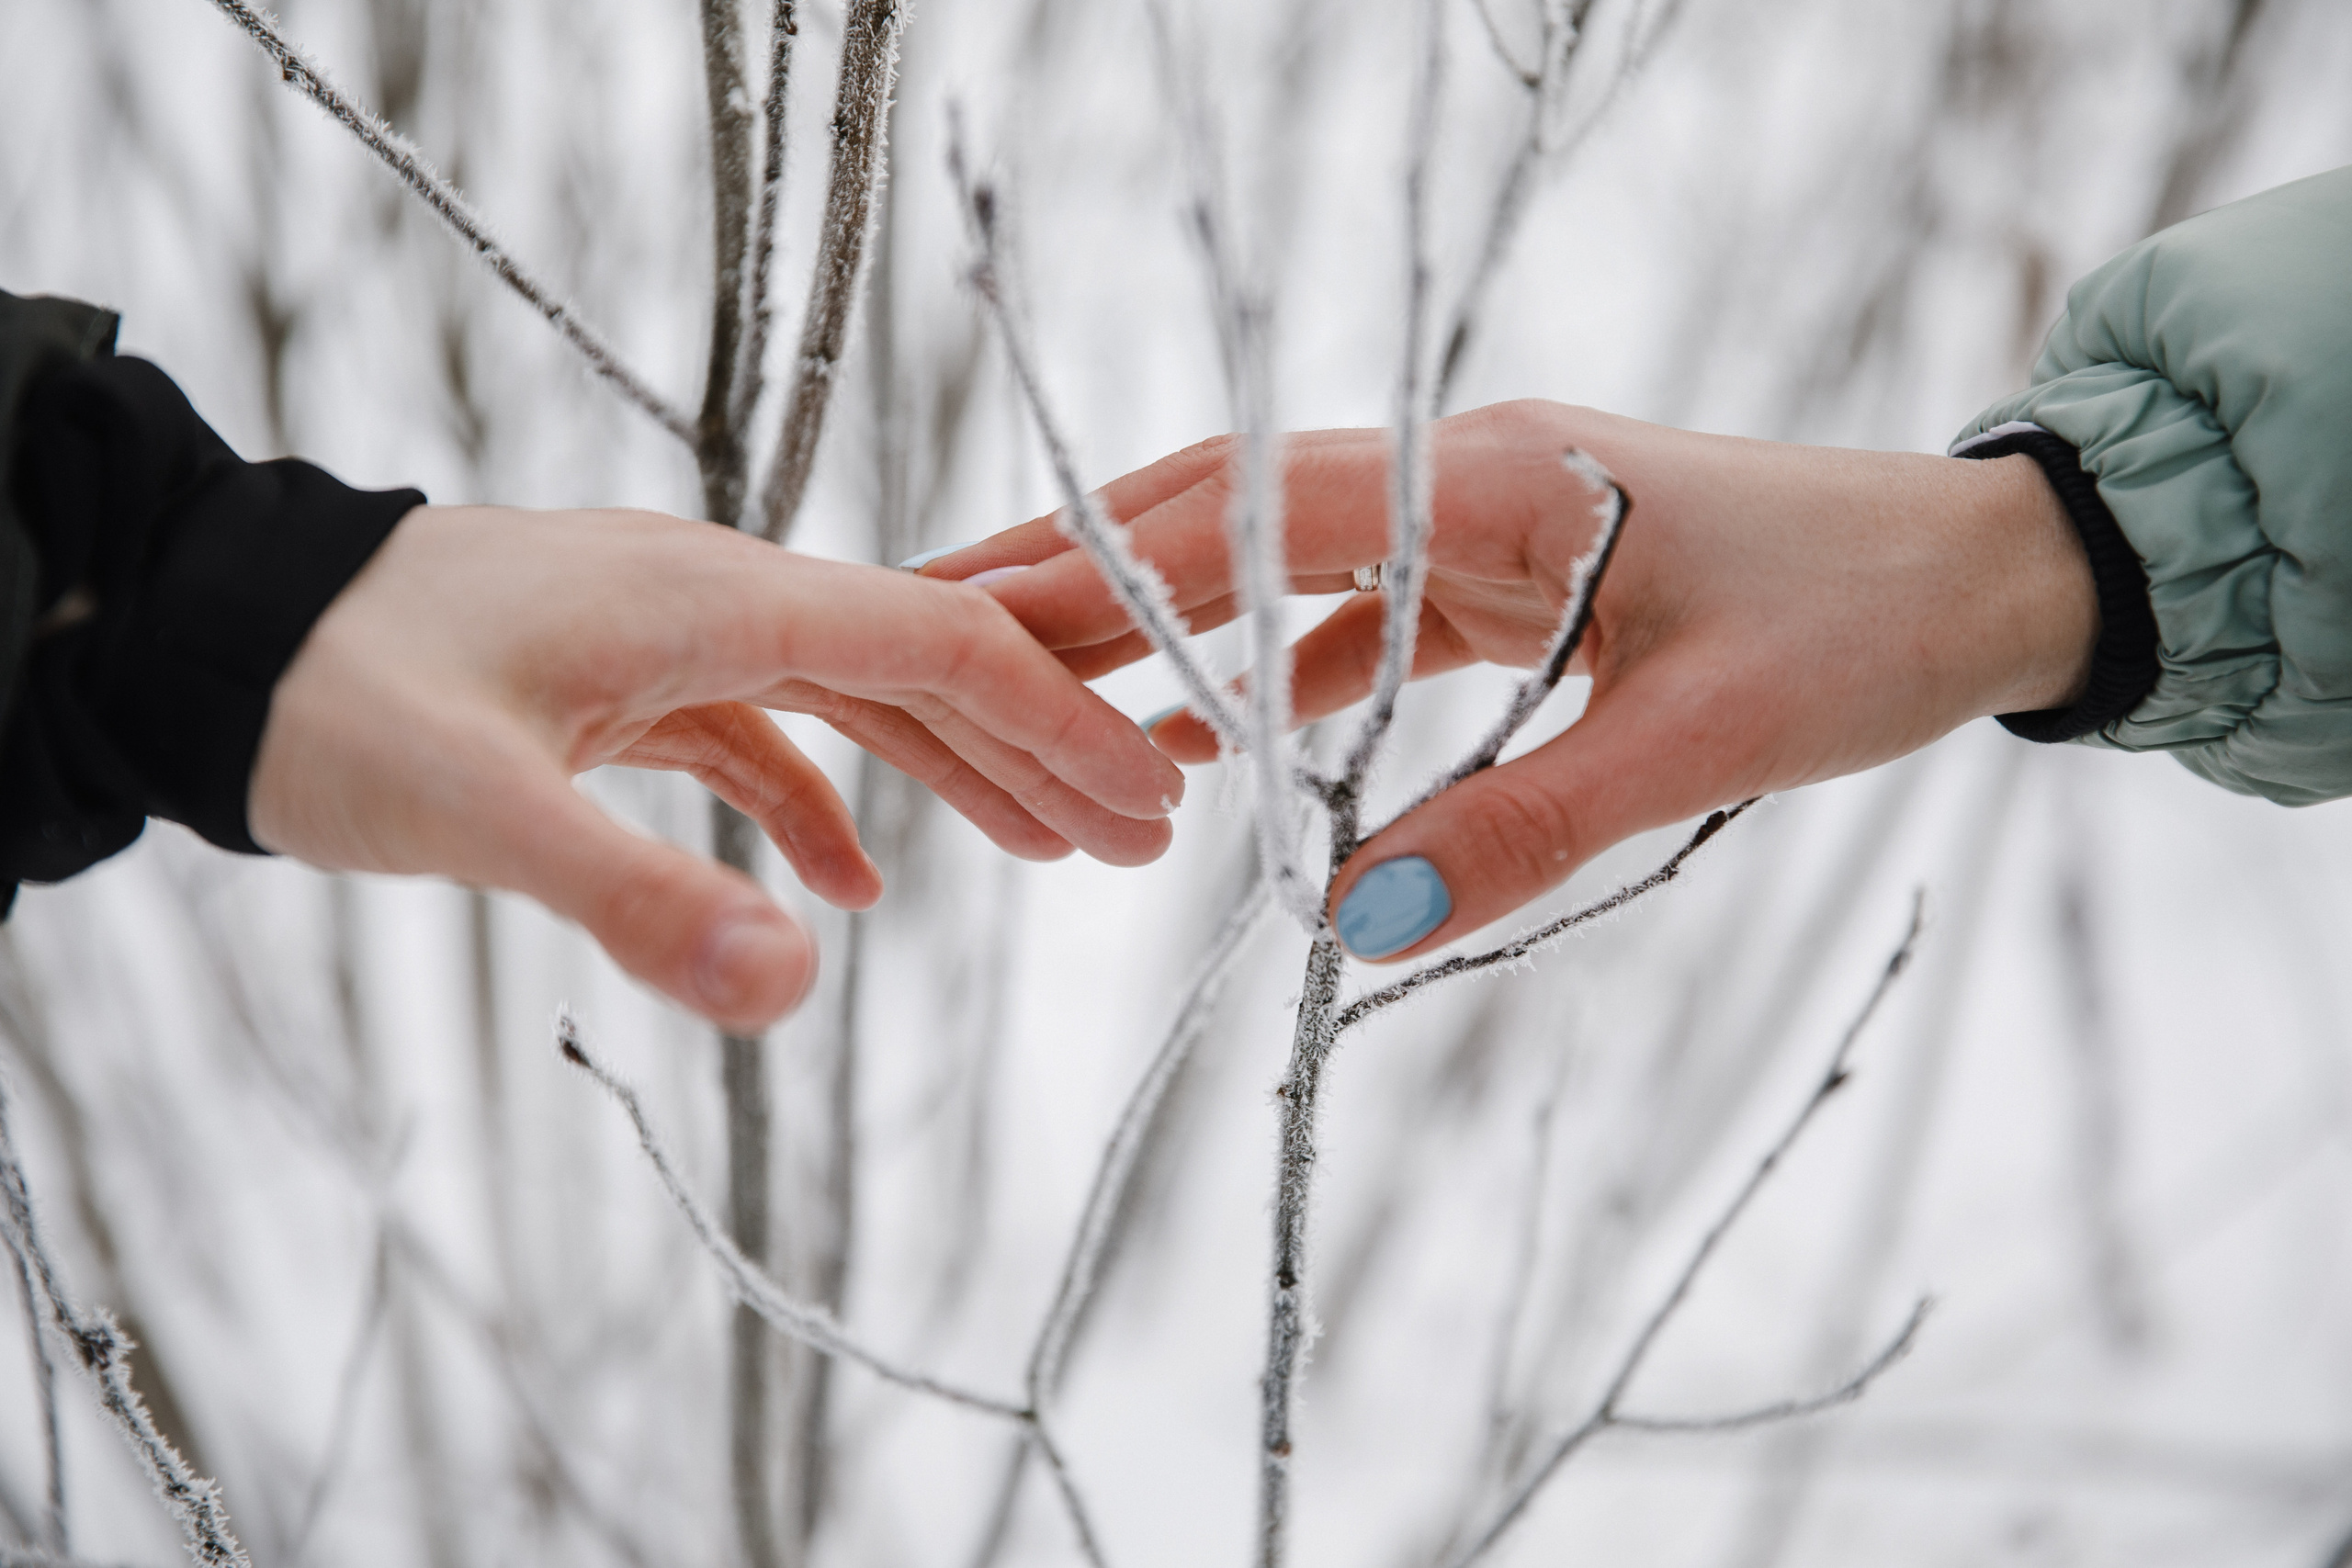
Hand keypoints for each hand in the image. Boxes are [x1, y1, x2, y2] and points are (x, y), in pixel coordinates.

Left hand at [250, 505, 1184, 1029]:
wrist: (194, 633)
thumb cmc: (323, 695)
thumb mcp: (477, 807)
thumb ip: (640, 895)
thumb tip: (801, 990)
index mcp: (712, 596)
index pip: (939, 645)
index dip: (1058, 722)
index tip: (1149, 799)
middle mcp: (711, 596)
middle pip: (921, 663)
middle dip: (1040, 744)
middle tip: (1149, 832)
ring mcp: (664, 635)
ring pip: (850, 696)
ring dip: (954, 770)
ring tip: (1051, 850)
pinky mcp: (614, 684)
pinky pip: (756, 734)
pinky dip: (819, 802)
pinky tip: (850, 887)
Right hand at [918, 399, 2095, 959]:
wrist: (1986, 572)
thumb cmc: (1864, 627)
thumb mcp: (1696, 738)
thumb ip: (1519, 830)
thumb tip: (1350, 927)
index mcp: (1494, 479)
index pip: (1249, 515)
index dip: (1102, 574)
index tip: (969, 615)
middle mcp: (1467, 474)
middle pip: (1231, 514)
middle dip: (1087, 575)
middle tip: (942, 629)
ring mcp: (1485, 517)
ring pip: (1282, 562)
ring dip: (1167, 623)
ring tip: (1037, 688)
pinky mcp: (1514, 568)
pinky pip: (1360, 610)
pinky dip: (1276, 668)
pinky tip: (1214, 739)